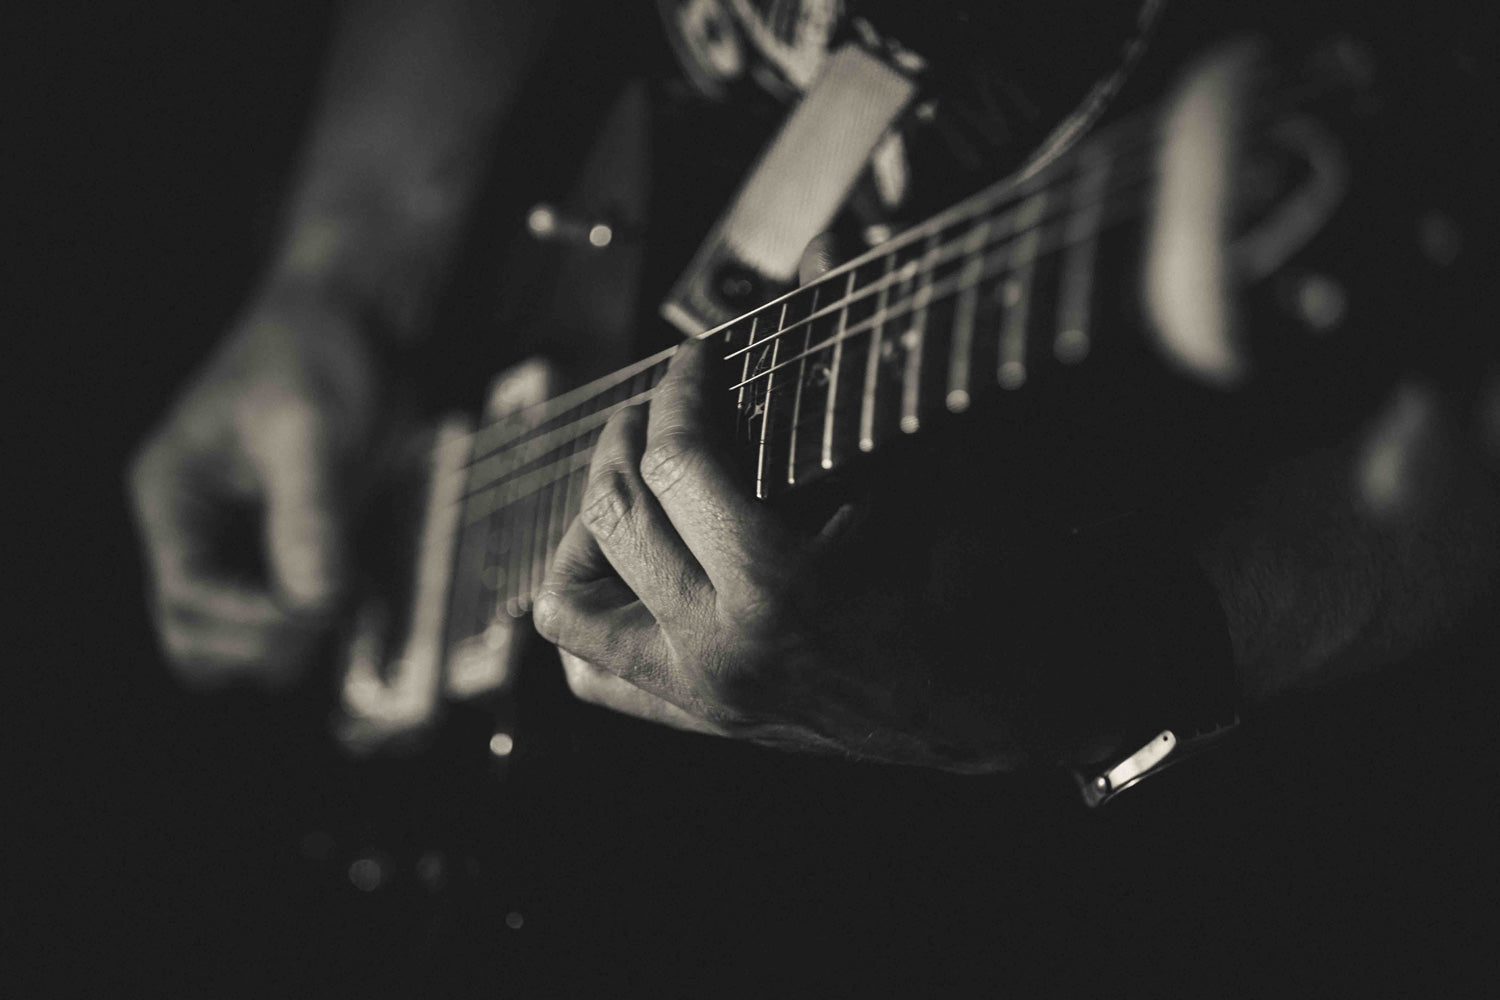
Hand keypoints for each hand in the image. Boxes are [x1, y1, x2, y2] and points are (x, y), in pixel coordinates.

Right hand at [129, 283, 382, 685]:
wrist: (358, 325)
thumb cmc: (320, 352)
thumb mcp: (313, 425)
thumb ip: (309, 510)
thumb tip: (312, 599)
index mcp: (176, 496)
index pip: (187, 595)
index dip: (248, 618)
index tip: (313, 610)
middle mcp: (198, 531)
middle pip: (197, 638)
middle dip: (260, 642)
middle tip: (331, 614)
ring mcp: (242, 545)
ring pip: (245, 639)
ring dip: (294, 642)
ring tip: (352, 600)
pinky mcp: (289, 551)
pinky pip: (293, 616)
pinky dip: (323, 621)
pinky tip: (365, 594)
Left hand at [533, 339, 1035, 772]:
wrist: (1001, 708)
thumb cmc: (984, 596)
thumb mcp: (930, 479)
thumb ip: (861, 377)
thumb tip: (825, 254)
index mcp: (780, 587)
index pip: (678, 462)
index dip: (681, 390)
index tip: (696, 360)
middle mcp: (722, 649)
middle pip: (615, 514)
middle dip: (627, 438)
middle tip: (658, 409)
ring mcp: (702, 694)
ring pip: (571, 605)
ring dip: (584, 530)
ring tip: (625, 491)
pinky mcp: (701, 719)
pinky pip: (595, 675)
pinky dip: (593, 616)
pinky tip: (627, 571)